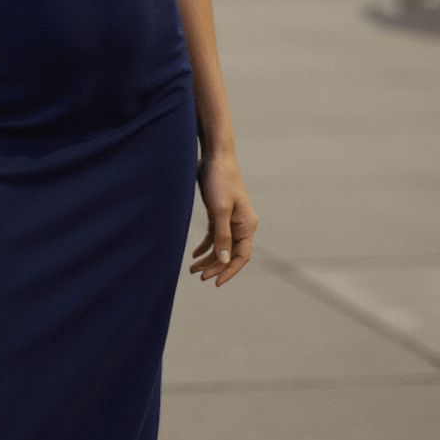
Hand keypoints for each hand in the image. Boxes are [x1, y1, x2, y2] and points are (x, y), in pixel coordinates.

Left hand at [190, 150, 256, 285]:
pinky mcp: (220, 214)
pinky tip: (194, 254)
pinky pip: (215, 236)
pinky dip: (206, 246)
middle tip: (199, 276)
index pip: (242, 256)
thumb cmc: (220, 180)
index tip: (215, 282)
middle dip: (216, 267)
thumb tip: (225, 260)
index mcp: (247, 225)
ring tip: (192, 269)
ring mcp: (231, 220)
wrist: (216, 157)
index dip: (229, 271)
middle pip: (230, 254)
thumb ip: (222, 236)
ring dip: (209, 259)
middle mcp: (241, 225)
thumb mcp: (220, 210)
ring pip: (221, 246)